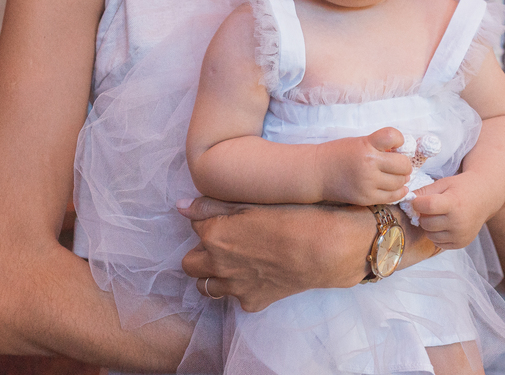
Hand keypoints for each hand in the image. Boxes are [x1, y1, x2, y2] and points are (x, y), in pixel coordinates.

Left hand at [177, 197, 373, 311]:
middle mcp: (217, 264)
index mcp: (213, 234)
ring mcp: (234, 287)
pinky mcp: (253, 302)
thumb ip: (211, 205)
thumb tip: (180, 207)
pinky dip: (243, 290)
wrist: (324, 248)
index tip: (227, 218)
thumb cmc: (292, 216)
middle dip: (201, 253)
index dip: (211, 220)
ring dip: (214, 275)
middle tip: (223, 243)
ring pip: (206, 286)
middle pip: (189, 263)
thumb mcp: (252, 201)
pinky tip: (260, 276)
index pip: (195, 225)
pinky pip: (238, 299)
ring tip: (235, 263)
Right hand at [316, 127, 410, 205]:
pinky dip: (399, 192)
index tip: (396, 144)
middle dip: (404, 164)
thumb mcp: (358, 142)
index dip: (399, 139)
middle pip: (403, 165)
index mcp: (366, 145)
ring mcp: (367, 184)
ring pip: (400, 183)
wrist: (317, 172)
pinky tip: (398, 187)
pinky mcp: (366, 198)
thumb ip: (379, 146)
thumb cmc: (338, 154)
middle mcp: (368, 164)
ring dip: (402, 178)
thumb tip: (403, 153)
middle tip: (400, 164)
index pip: (393, 136)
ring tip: (396, 175)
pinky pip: (392, 197)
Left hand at [408, 172, 491, 248]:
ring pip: (429, 235)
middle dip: (422, 215)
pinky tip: (445, 224)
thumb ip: (424, 192)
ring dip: (429, 226)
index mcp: (454, 203)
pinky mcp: (461, 244)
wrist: (485, 197)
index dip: (417, 203)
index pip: (427, 206)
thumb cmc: (462, 188)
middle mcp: (458, 222)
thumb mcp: (444, 183)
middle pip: (426, 223)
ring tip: (439, 215)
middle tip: (430, 207)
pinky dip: (437, 234)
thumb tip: (407, 201)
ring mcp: (460, 235)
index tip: (417, 200)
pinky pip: (438, 243)